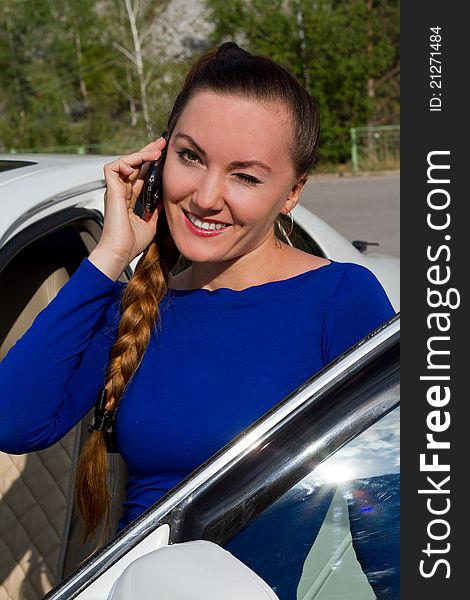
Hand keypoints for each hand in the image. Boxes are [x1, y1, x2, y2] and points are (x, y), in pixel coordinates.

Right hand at [97, 137, 166, 267]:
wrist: (120, 252)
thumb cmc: (131, 244)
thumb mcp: (150, 224)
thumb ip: (155, 211)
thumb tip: (164, 202)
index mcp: (129, 200)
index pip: (140, 176)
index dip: (150, 164)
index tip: (163, 155)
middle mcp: (121, 193)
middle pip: (133, 166)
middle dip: (147, 152)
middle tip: (162, 142)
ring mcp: (115, 191)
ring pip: (124, 163)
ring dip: (140, 154)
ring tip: (156, 151)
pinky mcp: (111, 191)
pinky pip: (112, 168)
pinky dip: (124, 162)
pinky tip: (139, 162)